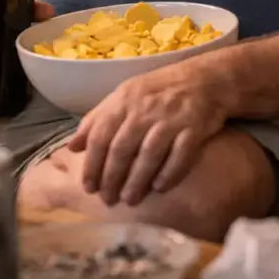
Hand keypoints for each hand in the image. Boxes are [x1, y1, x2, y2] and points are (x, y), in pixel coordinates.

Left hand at [66, 62, 226, 206]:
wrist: (206, 79)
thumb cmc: (158, 91)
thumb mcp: (124, 96)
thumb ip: (97, 119)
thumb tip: (72, 147)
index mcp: (124, 100)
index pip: (100, 135)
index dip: (92, 163)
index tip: (88, 187)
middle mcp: (145, 109)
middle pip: (122, 148)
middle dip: (112, 178)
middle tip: (108, 200)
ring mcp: (170, 118)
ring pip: (149, 154)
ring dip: (137, 180)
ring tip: (130, 200)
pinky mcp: (195, 127)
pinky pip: (180, 155)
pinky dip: (169, 173)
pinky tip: (159, 188)